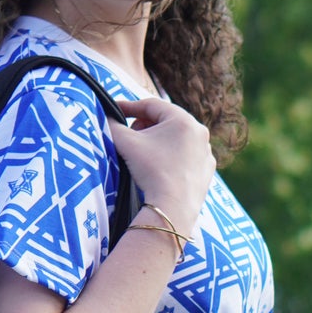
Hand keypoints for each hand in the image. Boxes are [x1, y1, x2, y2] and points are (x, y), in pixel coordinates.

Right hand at [111, 96, 215, 239]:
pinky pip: (187, 157)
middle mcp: (199, 132)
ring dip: (159, 141)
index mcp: (183, 120)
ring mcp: (205, 152)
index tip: (115, 110)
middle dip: (145, 125)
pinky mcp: (207, 171)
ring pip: (177, 139)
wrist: (173, 207)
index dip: (130, 107)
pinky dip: (172, 157)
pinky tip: (160, 167)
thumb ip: (112, 125)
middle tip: (130, 134)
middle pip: (166, 120)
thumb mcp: (126, 143)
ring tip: (144, 152)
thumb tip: (104, 116)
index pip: (151, 105)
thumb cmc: (151, 171)